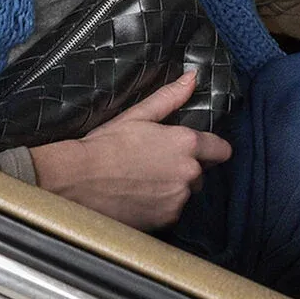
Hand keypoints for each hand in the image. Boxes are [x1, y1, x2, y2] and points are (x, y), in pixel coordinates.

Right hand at [29, 71, 231, 230]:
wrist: (78, 180)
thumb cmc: (105, 145)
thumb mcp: (138, 115)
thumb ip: (170, 97)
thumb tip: (192, 78)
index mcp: (186, 144)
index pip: (221, 149)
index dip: (212, 148)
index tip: (202, 150)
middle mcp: (189, 173)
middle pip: (201, 172)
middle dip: (186, 168)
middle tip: (157, 162)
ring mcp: (178, 199)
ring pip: (186, 192)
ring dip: (173, 188)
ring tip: (143, 180)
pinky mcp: (166, 220)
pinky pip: (172, 211)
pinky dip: (161, 205)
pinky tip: (139, 196)